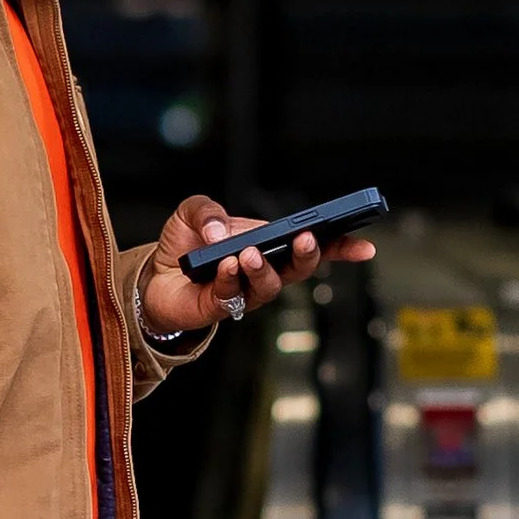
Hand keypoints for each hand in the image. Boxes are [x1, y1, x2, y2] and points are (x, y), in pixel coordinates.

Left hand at [139, 192, 377, 341]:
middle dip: (307, 255)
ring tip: (249, 254)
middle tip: (305, 240)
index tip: (365, 247)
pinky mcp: (222, 308)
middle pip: (300, 269)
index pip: (313, 247)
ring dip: (263, 268)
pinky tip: (226, 265)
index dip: (342, 247)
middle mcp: (265, 271)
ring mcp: (246, 292)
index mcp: (270, 244)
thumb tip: (221, 232)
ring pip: (270, 286)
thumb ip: (208, 210)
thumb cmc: (185, 245)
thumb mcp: (193, 213)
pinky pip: (233, 296)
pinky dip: (230, 278)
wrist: (153, 276)